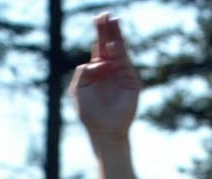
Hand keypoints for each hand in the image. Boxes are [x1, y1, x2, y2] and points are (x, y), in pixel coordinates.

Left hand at [70, 14, 140, 144]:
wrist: (105, 130)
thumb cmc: (90, 113)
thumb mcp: (79, 89)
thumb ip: (83, 72)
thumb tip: (96, 61)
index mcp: (98, 70)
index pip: (99, 47)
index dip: (100, 33)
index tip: (99, 18)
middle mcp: (111, 69)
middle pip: (110, 44)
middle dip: (108, 30)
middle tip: (107, 14)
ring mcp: (122, 74)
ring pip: (120, 51)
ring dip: (117, 37)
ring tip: (114, 21)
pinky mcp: (132, 81)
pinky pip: (125, 64)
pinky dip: (120, 54)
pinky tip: (114, 46)